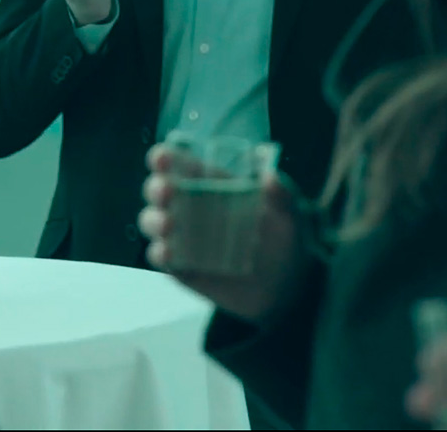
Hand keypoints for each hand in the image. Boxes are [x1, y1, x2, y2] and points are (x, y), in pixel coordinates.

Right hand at [137, 143, 313, 323]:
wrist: (289, 289)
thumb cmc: (288, 242)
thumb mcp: (292, 215)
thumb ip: (283, 196)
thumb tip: (269, 177)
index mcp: (214, 185)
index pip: (182, 165)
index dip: (166, 158)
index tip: (161, 157)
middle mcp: (193, 208)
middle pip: (160, 191)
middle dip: (156, 188)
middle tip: (166, 190)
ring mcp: (185, 239)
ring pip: (154, 222)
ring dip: (154, 220)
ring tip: (168, 223)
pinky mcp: (184, 268)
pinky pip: (162, 259)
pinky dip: (160, 254)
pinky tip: (169, 253)